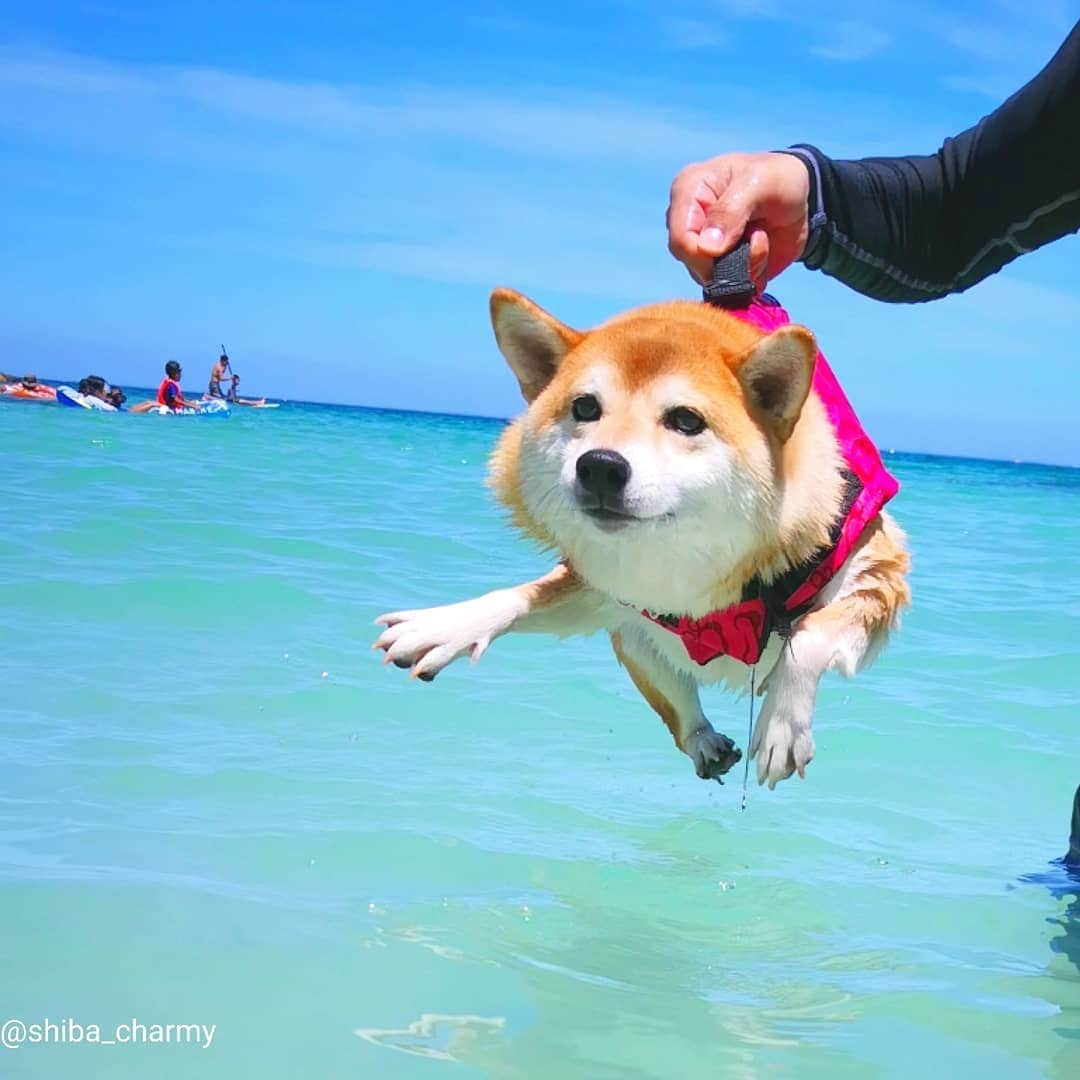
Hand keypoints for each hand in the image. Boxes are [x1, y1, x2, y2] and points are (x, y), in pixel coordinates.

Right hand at [666, 151, 810, 287]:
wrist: (802, 196)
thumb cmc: (777, 177)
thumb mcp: (759, 182)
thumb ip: (730, 211)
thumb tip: (706, 248)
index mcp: (688, 193)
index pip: (681, 239)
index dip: (705, 252)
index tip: (739, 241)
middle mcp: (689, 224)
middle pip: (693, 262)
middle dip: (731, 259)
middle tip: (760, 236)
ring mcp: (703, 249)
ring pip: (713, 279)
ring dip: (747, 266)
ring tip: (763, 237)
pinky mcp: (721, 268)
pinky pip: (731, 287)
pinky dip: (753, 276)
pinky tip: (763, 252)